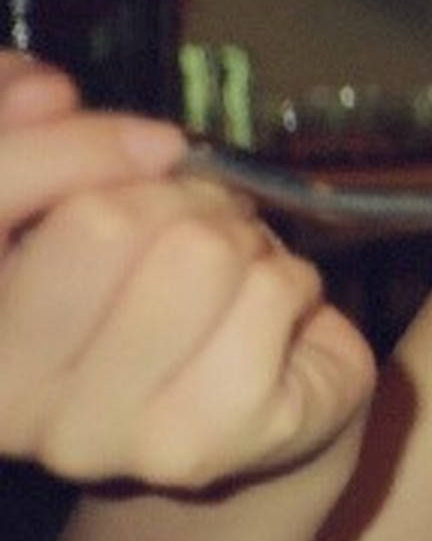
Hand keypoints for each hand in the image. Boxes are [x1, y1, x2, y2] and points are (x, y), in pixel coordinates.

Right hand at [0, 54, 375, 490]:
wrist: (242, 414)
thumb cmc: (150, 290)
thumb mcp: (77, 197)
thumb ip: (34, 134)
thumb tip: (42, 91)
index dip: (76, 145)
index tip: (155, 145)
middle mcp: (2, 399)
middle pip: (105, 221)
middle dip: (178, 198)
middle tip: (199, 227)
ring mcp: (95, 437)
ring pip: (199, 254)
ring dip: (242, 241)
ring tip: (234, 276)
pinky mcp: (197, 450)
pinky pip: (271, 294)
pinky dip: (292, 281)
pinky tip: (273, 319)